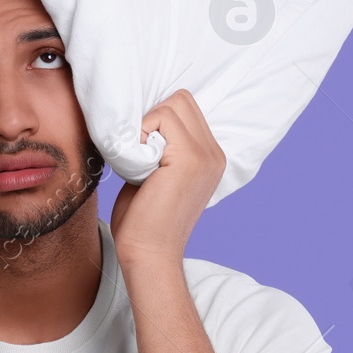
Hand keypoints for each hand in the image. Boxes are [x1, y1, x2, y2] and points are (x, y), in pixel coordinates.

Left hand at [109, 89, 225, 266]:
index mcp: (210, 157)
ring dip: (145, 126)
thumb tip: (141, 119)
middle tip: (138, 150)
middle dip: (152, 117)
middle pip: (181, 99)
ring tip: (140, 159)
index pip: (186, 109)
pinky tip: (138, 163)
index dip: (158, 119)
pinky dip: (140, 133)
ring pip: (171, 105)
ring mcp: (206, 156)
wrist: (148, 253)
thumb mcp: (156, 174)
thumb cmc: (144, 220)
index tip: (140, 144)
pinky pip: (160, 119)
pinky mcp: (190, 159)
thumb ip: (161, 147)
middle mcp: (214, 154)